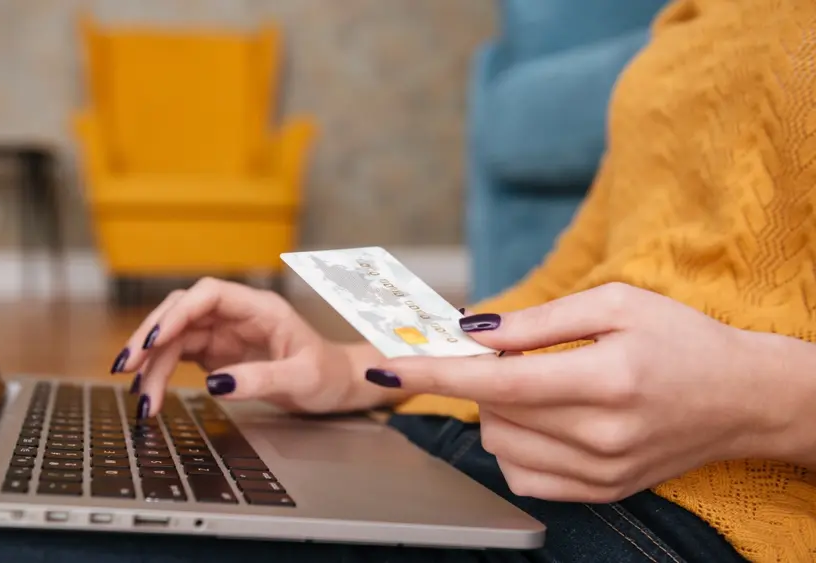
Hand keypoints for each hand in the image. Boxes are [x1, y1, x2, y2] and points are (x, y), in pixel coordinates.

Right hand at [112, 277, 403, 416]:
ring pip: (175, 337)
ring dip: (152, 363)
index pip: (209, 294)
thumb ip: (261, 379)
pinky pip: (179, 355)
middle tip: (128, 367)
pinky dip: (161, 372)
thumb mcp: (302, 379)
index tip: (155, 338)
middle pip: (182, 312)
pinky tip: (149, 391)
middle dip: (151, 337)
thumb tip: (214, 385)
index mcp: (260, 307)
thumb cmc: (328, 374)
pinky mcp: (216, 352)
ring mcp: (224, 332)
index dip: (178, 312)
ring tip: (141, 399)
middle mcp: (237, 314)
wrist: (338, 386)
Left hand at [365, 282, 773, 502]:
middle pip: (493, 412)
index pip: (497, 381)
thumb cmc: (681, 339)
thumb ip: (540, 320)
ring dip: (496, 411)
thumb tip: (473, 331)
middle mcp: (602, 435)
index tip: (388, 368)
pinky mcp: (602, 492)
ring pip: (500, 445)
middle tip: (512, 353)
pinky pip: (523, 477)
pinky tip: (541, 419)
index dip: (436, 373)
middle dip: (480, 378)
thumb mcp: (616, 303)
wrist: (743, 397)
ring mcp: (602, 472)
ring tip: (538, 385)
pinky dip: (514, 444)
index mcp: (606, 379)